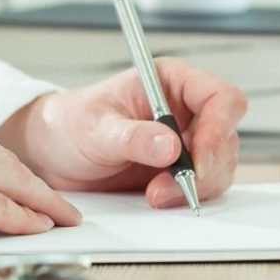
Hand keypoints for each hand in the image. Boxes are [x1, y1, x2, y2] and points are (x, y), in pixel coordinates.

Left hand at [0, 60, 246, 207]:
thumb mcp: (97, 128)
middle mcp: (186, 108)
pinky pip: (205, 183)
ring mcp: (187, 139)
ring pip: (221, 163)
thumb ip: (133, 137)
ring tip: (156, 195)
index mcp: (172, 82)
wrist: (52, 153)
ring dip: (197, 184)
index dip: (220, 127)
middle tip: (175, 187)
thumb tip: (170, 146)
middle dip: (206, 166)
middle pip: (227, 135)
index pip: (221, 97)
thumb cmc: (71, 124)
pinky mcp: (181, 168)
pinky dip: (189, 195)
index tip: (200, 158)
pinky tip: (160, 198)